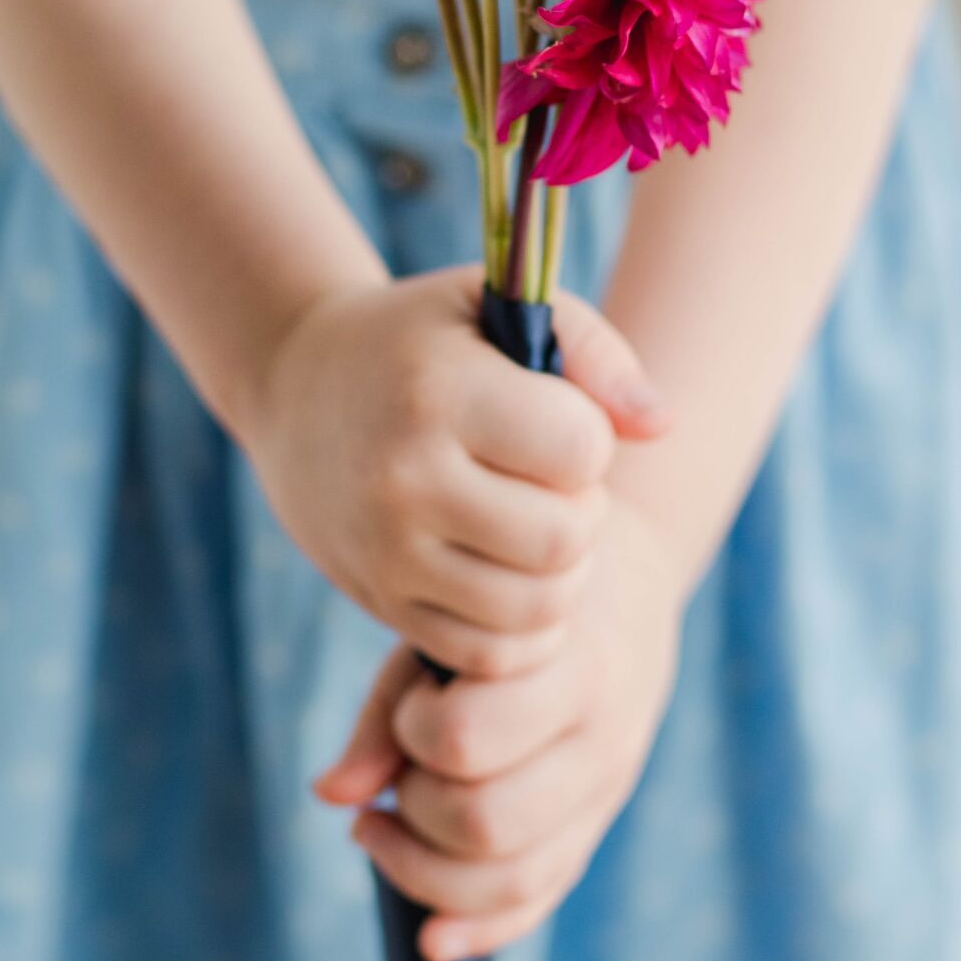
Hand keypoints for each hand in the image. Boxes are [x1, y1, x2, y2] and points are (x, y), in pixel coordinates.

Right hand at [246, 267, 663, 676]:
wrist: (299, 389)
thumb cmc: (424, 342)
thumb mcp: (498, 305)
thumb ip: (594, 351)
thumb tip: (661, 428)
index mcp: (440, 393)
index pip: (581, 450)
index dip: (589, 435)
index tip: (553, 416)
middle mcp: (406, 479)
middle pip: (566, 539)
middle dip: (585, 511)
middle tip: (555, 483)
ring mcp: (389, 552)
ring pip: (537, 609)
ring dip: (563, 574)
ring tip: (537, 525)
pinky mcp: (384, 604)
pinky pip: (490, 655)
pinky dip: (526, 628)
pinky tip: (515, 575)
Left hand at [314, 496, 683, 956]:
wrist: (627, 585)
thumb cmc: (515, 607)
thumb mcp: (453, 628)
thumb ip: (387, 706)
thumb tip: (330, 797)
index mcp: (566, 665)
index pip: (466, 737)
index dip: (413, 733)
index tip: (412, 706)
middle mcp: (600, 736)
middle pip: (486, 822)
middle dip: (415, 811)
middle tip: (395, 777)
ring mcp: (606, 790)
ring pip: (513, 877)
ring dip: (426, 872)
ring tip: (380, 829)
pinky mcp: (597, 825)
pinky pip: (539, 900)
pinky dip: (478, 928)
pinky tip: (429, 936)